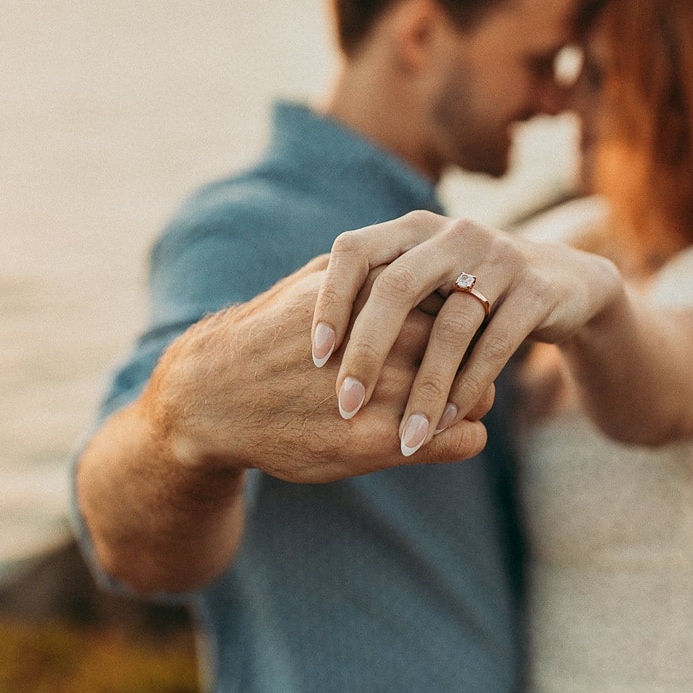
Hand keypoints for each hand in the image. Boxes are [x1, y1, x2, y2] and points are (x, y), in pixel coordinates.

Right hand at [152, 257, 494, 481]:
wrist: (214, 398)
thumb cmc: (269, 338)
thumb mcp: (312, 283)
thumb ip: (361, 270)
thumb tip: (402, 250)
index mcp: (379, 295)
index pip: (462, 299)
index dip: (467, 317)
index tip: (462, 333)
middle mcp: (388, 338)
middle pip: (478, 346)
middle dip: (479, 358)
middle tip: (470, 373)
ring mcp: (385, 392)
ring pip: (477, 395)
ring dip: (473, 402)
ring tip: (457, 408)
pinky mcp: (377, 443)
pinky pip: (463, 439)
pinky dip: (464, 438)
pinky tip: (450, 438)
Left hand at [309, 211, 620, 455]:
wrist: (565, 286)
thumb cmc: (469, 297)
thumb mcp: (423, 287)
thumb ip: (375, 297)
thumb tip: (302, 345)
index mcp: (412, 229)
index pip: (355, 250)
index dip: (330, 301)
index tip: (312, 357)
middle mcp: (452, 233)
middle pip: (397, 286)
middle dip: (368, 351)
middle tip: (345, 405)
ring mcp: (499, 257)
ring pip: (451, 325)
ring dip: (425, 387)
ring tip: (404, 436)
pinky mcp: (537, 290)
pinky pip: (496, 343)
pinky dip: (469, 386)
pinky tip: (448, 423)